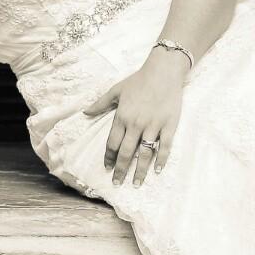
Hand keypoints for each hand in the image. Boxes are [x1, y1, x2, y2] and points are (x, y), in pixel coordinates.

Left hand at [83, 54, 186, 186]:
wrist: (163, 71)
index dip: (109, 158)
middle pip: (126, 152)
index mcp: (122, 117)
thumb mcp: (116, 90)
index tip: (107, 168)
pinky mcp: (169, 126)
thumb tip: (85, 112)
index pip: (112, 143)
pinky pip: (164, 147)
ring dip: (139, 171)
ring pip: (144, 153)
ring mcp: (153, 126)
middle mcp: (136, 124)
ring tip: (136, 184)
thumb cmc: (139, 80)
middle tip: (117, 183)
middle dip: (120, 170)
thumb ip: (100, 103)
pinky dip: (161, 160)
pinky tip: (157, 171)